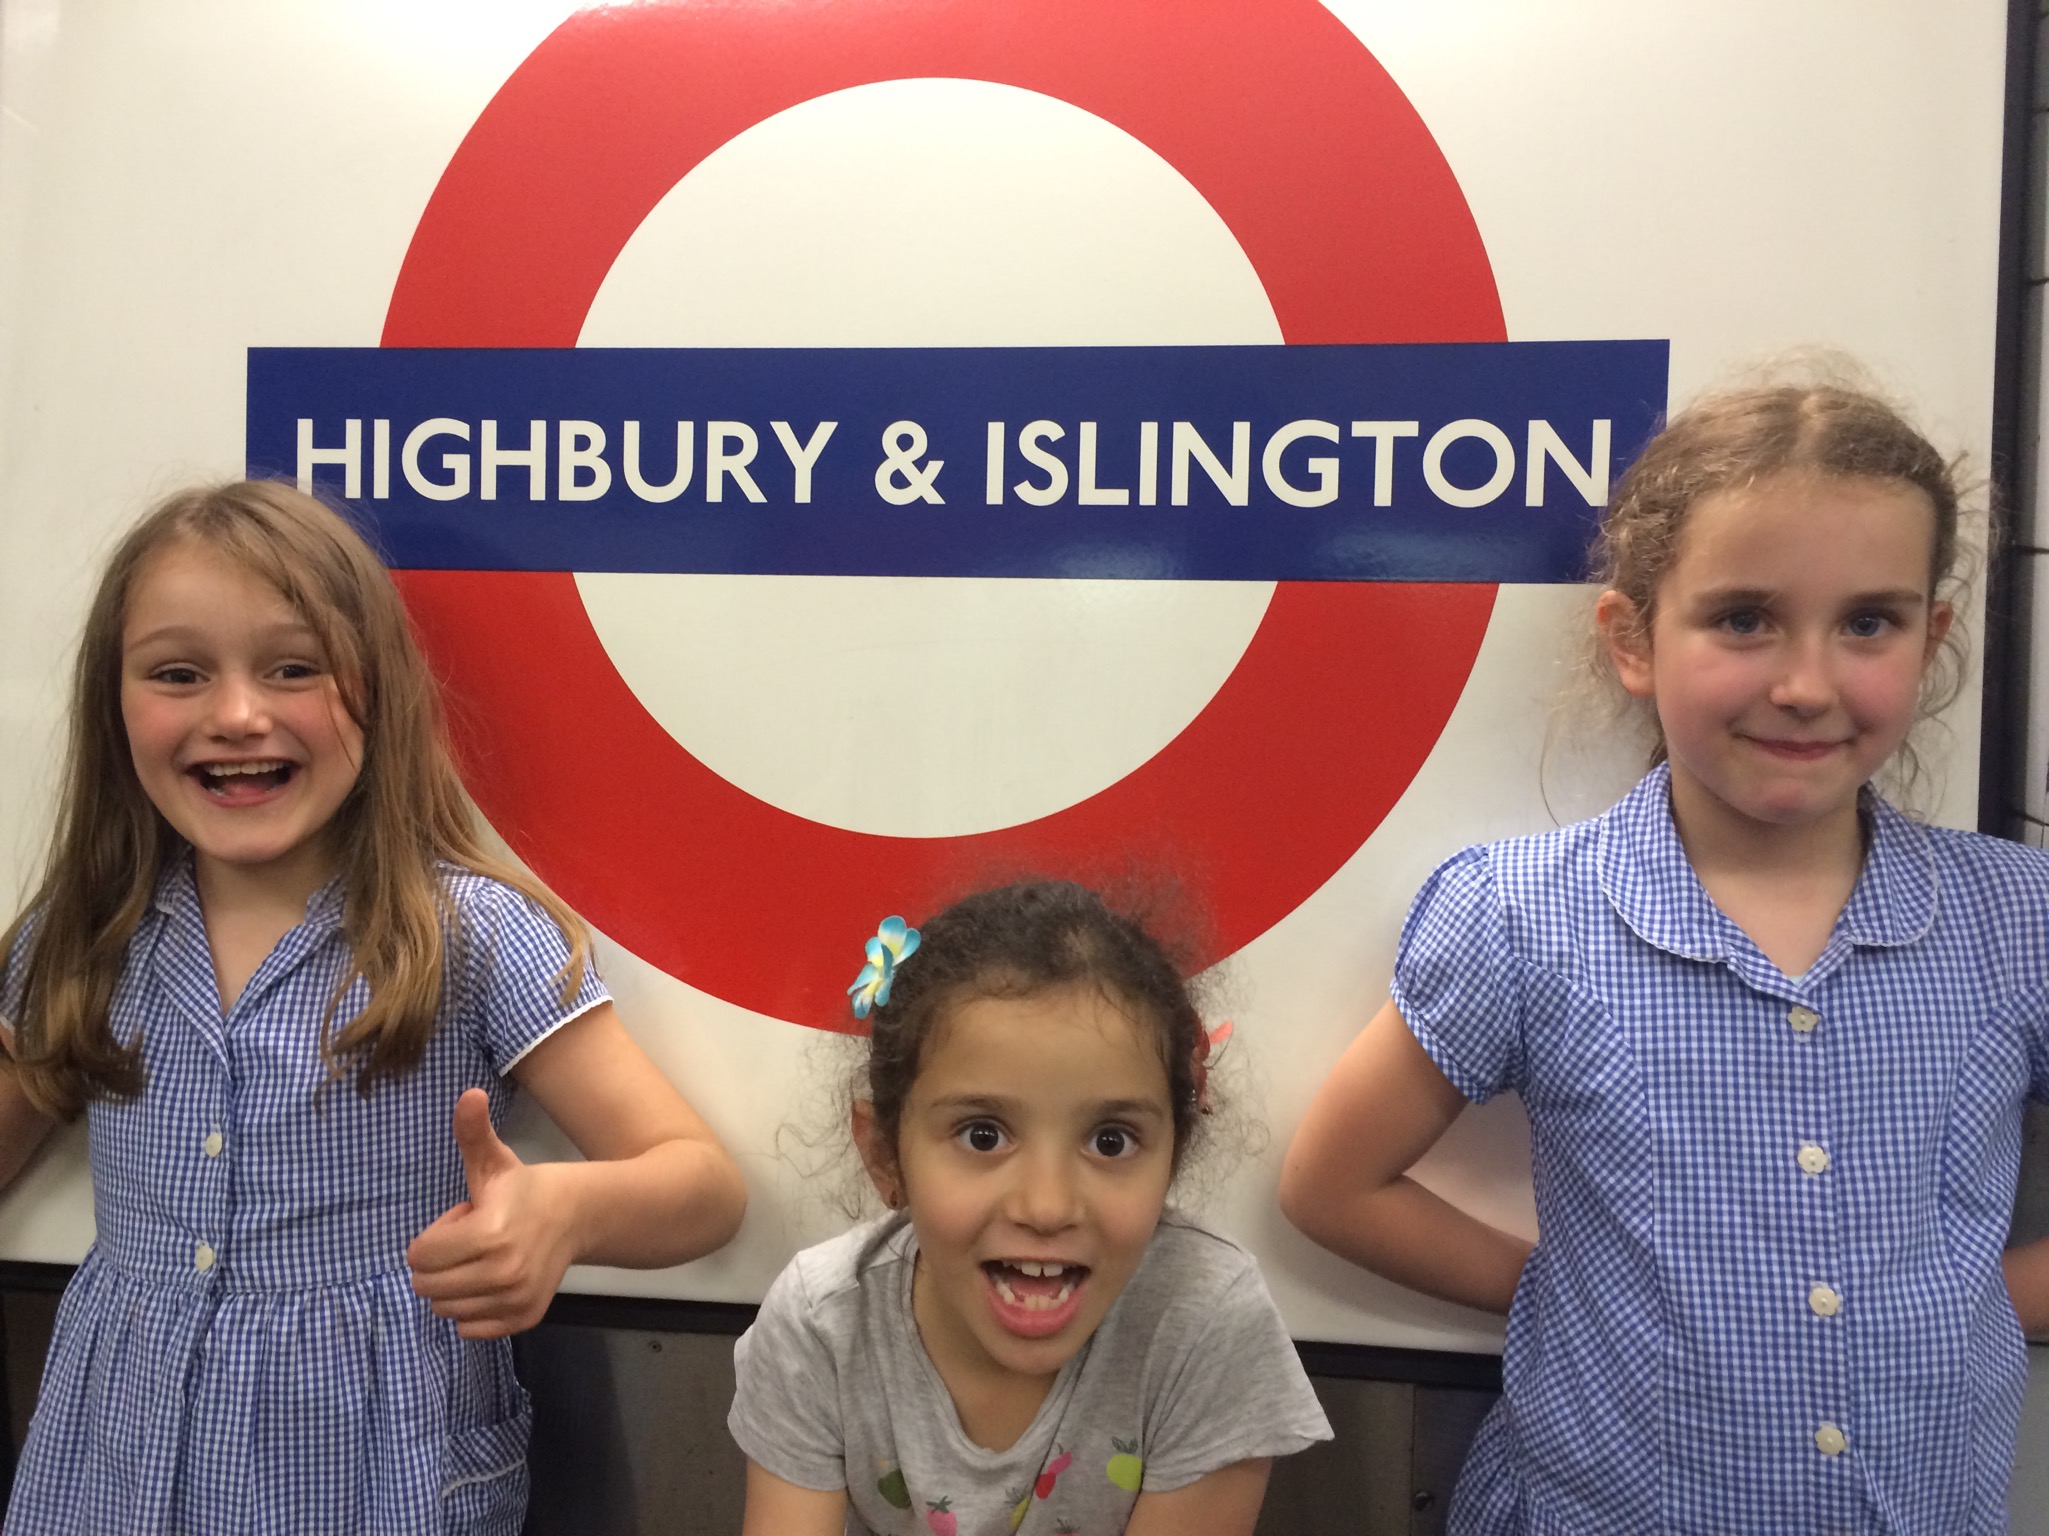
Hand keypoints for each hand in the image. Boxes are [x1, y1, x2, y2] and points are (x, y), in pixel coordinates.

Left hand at [406, 1088, 576, 1338]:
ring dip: (456, 1283)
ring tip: (484, 1257)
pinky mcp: (524, 1318)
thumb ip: (473, 1131)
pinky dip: (472, 1308)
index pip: (419, 1255)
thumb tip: (469, 1093)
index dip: (436, 1233)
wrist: (579, 1214)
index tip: (465, 1217)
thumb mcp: (495, 1160)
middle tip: (472, 1239)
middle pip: (427, 1286)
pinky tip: (493, 1279)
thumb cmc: (526, 1188)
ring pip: (445, 1309)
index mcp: (488, 1234)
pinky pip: (470, 1328)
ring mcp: (515, 1299)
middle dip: (441, 1260)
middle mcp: (502, 1273)